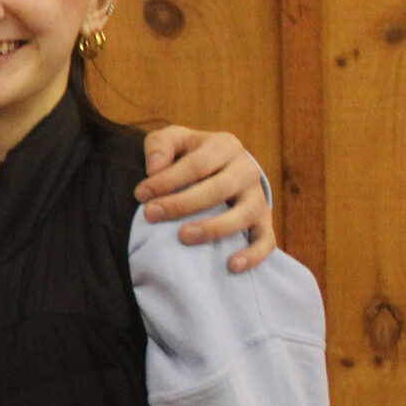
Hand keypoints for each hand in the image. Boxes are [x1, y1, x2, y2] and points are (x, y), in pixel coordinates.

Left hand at [137, 125, 275, 271]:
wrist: (224, 167)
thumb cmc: (191, 155)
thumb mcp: (174, 140)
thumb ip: (160, 146)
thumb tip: (154, 168)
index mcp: (225, 146)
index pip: (197, 164)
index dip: (167, 180)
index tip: (140, 194)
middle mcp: (246, 170)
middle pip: (217, 189)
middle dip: (182, 204)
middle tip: (150, 215)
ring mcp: (258, 198)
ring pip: (243, 215)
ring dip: (213, 228)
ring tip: (183, 237)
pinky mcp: (264, 222)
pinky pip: (266, 240)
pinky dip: (253, 254)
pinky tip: (231, 265)